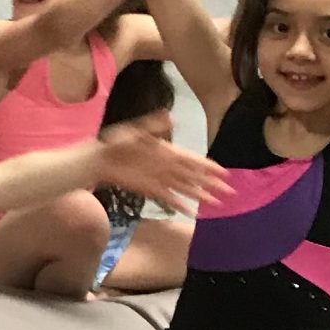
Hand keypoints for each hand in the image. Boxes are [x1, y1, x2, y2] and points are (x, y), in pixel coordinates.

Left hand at [95, 136, 229, 217]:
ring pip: (185, 188)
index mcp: (166, 151)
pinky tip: (192, 213)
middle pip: (194, 176)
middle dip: (211, 184)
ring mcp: (160, 179)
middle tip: (230, 192)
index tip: (224, 172)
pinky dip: (180, 205)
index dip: (208, 166)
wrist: (99, 159)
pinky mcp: (150, 190)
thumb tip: (170, 116)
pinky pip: (169, 198)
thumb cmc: (117, 141)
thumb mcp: (134, 130)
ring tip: (217, 204)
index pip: (192, 160)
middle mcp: (167, 166)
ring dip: (201, 196)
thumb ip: (153, 125)